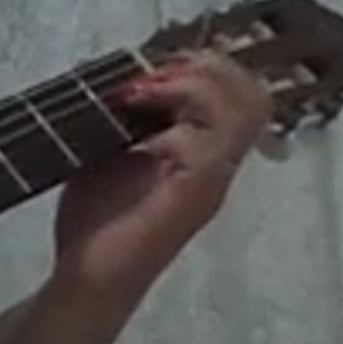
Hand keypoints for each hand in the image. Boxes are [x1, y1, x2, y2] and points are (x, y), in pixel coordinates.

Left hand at [49, 50, 271, 310]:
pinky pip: (218, 139)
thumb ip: (124, 119)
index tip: (151, 65)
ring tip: (146, 90)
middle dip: (206, 65)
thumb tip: (117, 76)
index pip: (240, 92)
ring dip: (195, 83)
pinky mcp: (199, 193)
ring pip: (246, 107)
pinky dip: (183, 111)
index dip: (203, 64)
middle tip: (152, 74)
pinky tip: (141, 112)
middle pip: (253, 93)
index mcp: (204, 151)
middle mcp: (219, 163)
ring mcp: (214, 179)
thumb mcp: (107, 153)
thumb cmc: (97, 223)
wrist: (88, 278)